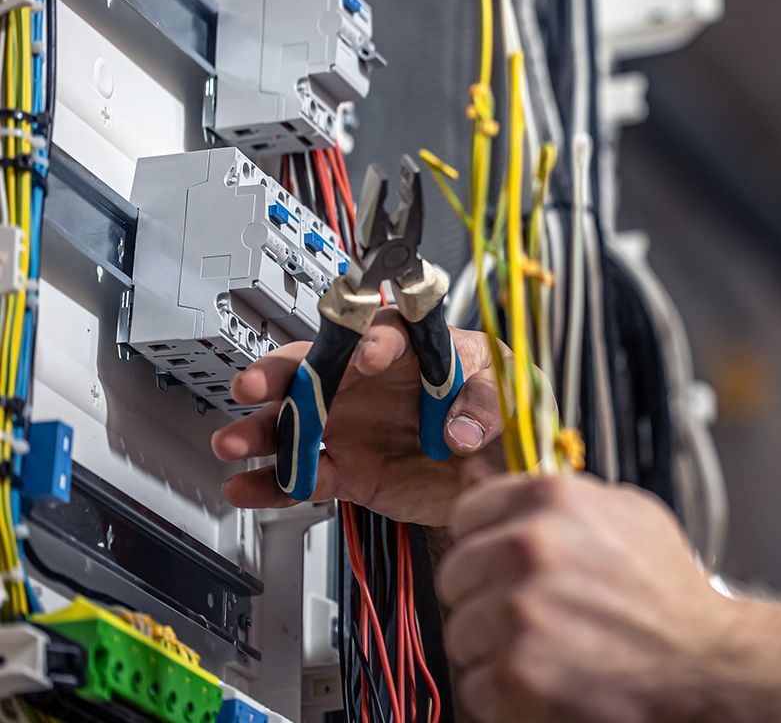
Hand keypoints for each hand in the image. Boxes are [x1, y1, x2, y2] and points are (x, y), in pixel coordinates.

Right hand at [211, 311, 508, 524]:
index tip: (367, 355)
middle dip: (280, 374)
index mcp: (412, 349)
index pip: (383, 333)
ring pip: (296, 423)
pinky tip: (245, 486)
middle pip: (315, 368)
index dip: (372, 341)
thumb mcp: (508, 392)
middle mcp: (370, 382)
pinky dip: (273, 483)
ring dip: (261, 431)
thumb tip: (460, 428)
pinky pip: (304, 475)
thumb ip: (485, 403)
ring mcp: (353, 426)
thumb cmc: (499, 409)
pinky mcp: (349, 469)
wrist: (497, 468)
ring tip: (232, 441)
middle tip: (254, 384)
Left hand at [437, 471, 735, 722]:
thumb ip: (557, 495)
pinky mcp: (516, 672)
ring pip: (459, 632)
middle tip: (530, 612)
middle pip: (454, 574)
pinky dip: (503, 693)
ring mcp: (519, 610)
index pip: (467, 513)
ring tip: (544, 647)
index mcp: (551, 499)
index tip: (500, 562)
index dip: (483, 541)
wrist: (703, 660)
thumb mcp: (625, 512)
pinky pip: (473, 685)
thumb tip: (484, 474)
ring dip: (492, 647)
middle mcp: (529, 547)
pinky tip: (546, 678)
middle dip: (484, 596)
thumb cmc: (667, 589)